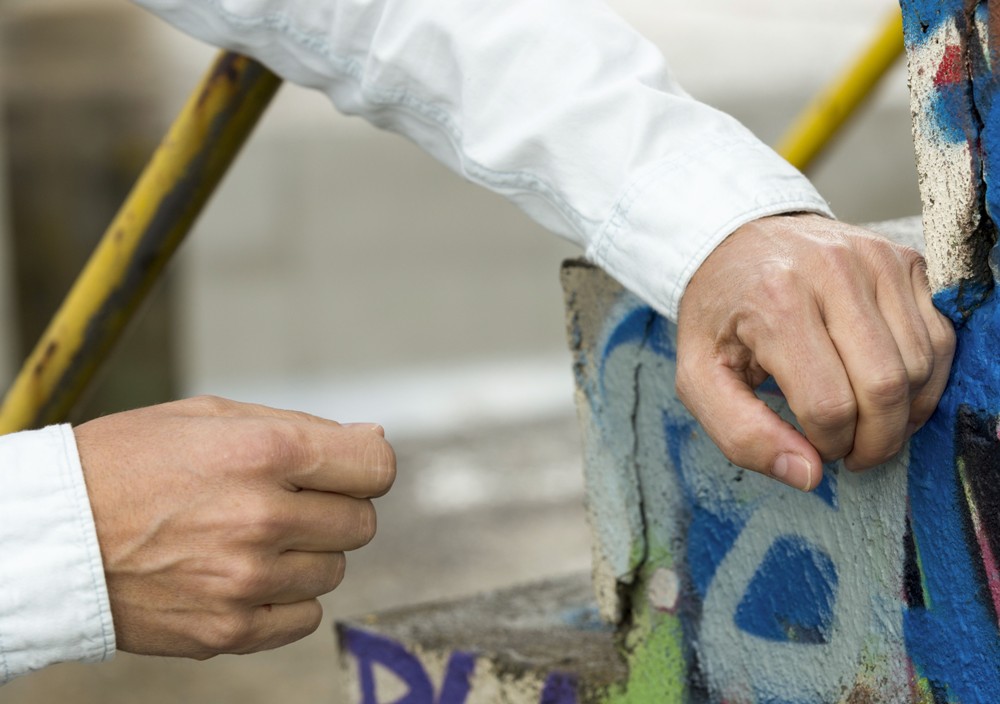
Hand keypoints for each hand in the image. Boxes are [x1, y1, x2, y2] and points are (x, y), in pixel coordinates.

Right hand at [74, 396, 394, 657]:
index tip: (347, 468)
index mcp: (264, 452)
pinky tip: (244, 575)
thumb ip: (303, 427)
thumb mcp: (210, 415)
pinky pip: (305, 617)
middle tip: (283, 501)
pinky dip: (286, 598)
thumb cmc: (129, 462)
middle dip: (332, 508)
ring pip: (334, 570)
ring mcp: (246, 579)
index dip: (366, 464)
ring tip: (249, 537)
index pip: (376, 467)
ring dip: (306, 553)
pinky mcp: (228, 630)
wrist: (51, 535)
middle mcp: (262, 517)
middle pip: (361, 522)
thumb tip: (375, 440)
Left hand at [675, 214, 954, 490]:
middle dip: (875, 441)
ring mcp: (875, 260)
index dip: (827, 446)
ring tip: (865, 422)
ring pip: (920, 366)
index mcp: (774, 301)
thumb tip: (807, 475)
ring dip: (902, 414)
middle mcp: (831, 272)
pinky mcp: (904, 261)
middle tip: (850, 452)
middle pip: (884, 388)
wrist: (734, 243)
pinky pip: (940, 337)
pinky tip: (888, 391)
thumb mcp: (699, 379)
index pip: (829, 404)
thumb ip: (742, 435)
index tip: (813, 447)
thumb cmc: (718, 316)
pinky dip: (923, 380)